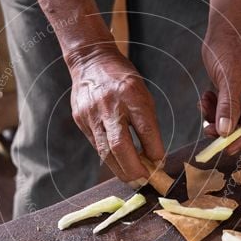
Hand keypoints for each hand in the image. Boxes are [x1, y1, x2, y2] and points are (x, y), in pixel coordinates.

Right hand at [68, 45, 164, 183]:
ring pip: (105, 152)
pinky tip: (118, 165)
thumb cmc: (122, 78)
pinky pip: (97, 146)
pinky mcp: (81, 120)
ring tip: (133, 179)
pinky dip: (109, 159)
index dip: (154, 149)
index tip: (160, 162)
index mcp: (130, 93)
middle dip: (134, 168)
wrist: (90, 61)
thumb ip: (147, 121)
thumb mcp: (141, 92)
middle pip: (120, 146)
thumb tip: (154, 154)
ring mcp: (91, 114)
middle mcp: (109, 104)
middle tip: (145, 179)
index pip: (145, 128)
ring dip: (121, 170)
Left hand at [200, 23, 240, 152]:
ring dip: (215, 116)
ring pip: (231, 117)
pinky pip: (223, 108)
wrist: (223, 26)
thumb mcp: (228, 77)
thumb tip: (225, 132)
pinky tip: (206, 96)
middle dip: (225, 127)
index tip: (226, 148)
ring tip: (205, 103)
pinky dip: (213, 107)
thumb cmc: (231, 46)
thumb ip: (227, 106)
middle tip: (207, 130)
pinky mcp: (233, 91)